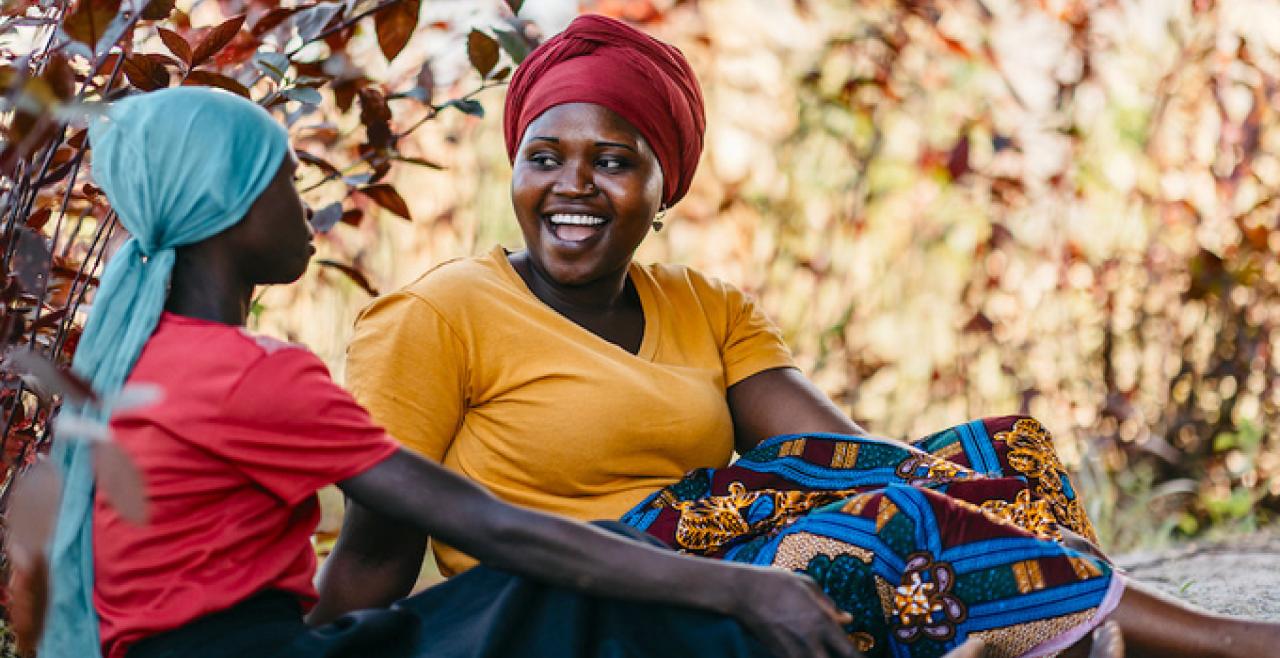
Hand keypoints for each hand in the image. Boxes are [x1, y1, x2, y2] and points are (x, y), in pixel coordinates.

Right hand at [733, 569, 862, 657]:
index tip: (859, 657)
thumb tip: (847, 618)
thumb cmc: (775, 582)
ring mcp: (792, 651)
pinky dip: (802, 657)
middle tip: (838, 652)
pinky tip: (805, 650)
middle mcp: (809, 642)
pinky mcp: (777, 655)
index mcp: (821, 623)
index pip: (849, 653)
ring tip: (819, 649)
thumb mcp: (808, 585)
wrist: (742, 592)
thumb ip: (829, 605)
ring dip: (818, 657)